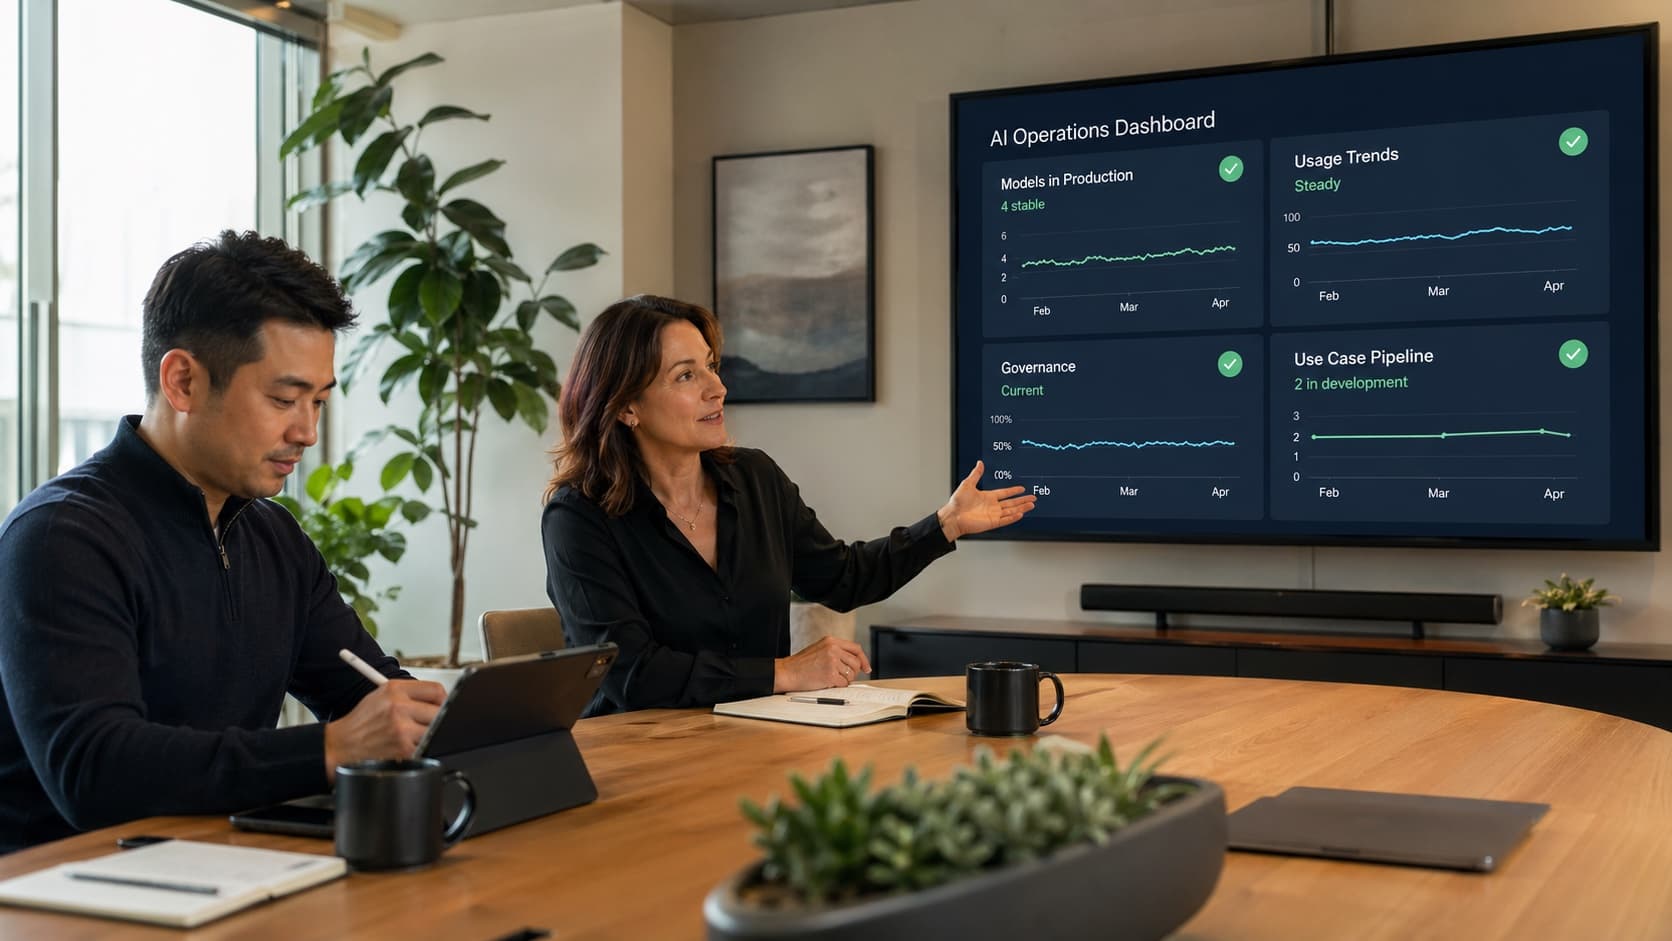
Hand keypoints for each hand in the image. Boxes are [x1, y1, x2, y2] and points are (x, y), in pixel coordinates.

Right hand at [322, 680, 446, 781]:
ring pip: (435, 731)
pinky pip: (425, 747)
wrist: (340, 745)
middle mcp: (399, 706)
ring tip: (414, 736)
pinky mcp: (403, 749)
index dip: (443, 700)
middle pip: (440, 711)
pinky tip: (407, 747)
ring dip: (429, 736)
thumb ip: (409, 694)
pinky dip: (420, 749)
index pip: (436, 690)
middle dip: (437, 719)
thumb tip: (439, 699)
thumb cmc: (361, 722)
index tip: (442, 706)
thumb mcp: (380, 696)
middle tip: (429, 724)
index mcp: (395, 689)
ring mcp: (402, 729)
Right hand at [773, 635, 871, 692]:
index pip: (856, 648)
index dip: (863, 659)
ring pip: (851, 674)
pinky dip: (838, 685)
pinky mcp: (830, 674)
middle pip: (856, 662)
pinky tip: (827, 682)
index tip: (866, 667)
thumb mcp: (819, 649)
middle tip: (843, 676)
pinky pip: (844, 683)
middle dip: (852, 672)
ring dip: (844, 680)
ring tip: (831, 678)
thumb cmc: (801, 664)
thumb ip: (836, 651)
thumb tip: (853, 662)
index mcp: (831, 641)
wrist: (787, 672)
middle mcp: (833, 648)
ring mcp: (832, 661)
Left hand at [937, 460, 1036, 540]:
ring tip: (1031, 505)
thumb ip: (976, 474)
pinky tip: (1021, 514)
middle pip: (1011, 503)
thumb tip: (979, 463)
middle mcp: (992, 506)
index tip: (1022, 489)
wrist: (953, 515)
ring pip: (1011, 511)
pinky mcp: (992, 522)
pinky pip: (1006, 520)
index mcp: (987, 497)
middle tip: (1033, 498)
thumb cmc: (957, 502)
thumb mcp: (968, 484)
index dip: (1013, 491)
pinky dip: (1013, 517)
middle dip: (1022, 500)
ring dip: (1022, 508)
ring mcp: (993, 515)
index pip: (1004, 493)